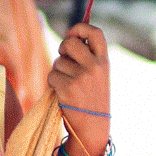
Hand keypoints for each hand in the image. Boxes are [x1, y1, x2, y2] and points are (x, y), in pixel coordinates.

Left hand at [47, 22, 111, 155]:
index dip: (80, 28)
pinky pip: (51, 75)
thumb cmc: (92, 99)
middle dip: (62, 49)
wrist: (92, 127)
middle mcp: (94, 66)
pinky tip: (62, 93)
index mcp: (104, 61)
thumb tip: (69, 37)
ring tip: (68, 85)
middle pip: (69, 43)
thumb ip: (88, 57)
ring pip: (57, 62)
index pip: (95, 32)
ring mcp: (80, 77)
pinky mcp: (67, 88)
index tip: (72, 35)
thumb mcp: (98, 76)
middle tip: (64, 59)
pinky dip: (53, 83)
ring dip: (58, 71)